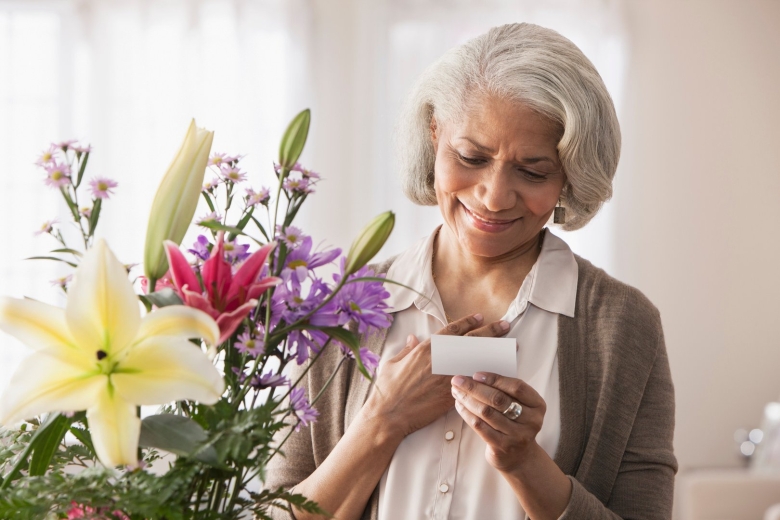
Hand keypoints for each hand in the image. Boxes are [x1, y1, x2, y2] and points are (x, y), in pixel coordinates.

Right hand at [365, 315, 509, 438]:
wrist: (390, 413)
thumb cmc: (387, 389)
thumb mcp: (392, 363)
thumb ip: (406, 349)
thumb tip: (413, 338)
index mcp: (426, 348)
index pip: (452, 330)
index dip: (467, 322)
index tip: (480, 317)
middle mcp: (441, 358)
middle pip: (471, 340)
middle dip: (490, 331)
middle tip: (505, 325)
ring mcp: (448, 376)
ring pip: (478, 359)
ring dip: (496, 351)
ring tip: (512, 347)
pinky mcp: (453, 392)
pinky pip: (476, 380)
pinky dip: (490, 374)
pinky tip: (502, 371)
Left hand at [451, 372, 546, 472]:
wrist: (519, 456)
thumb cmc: (515, 422)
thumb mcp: (519, 406)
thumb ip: (504, 391)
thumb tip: (475, 377)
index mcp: (537, 405)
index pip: (517, 387)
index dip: (495, 379)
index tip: (476, 374)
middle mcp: (531, 421)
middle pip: (499, 399)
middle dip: (474, 388)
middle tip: (458, 380)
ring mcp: (517, 435)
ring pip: (486, 412)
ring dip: (467, 399)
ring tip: (456, 391)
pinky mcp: (502, 446)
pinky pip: (480, 426)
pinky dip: (467, 413)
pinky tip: (459, 405)